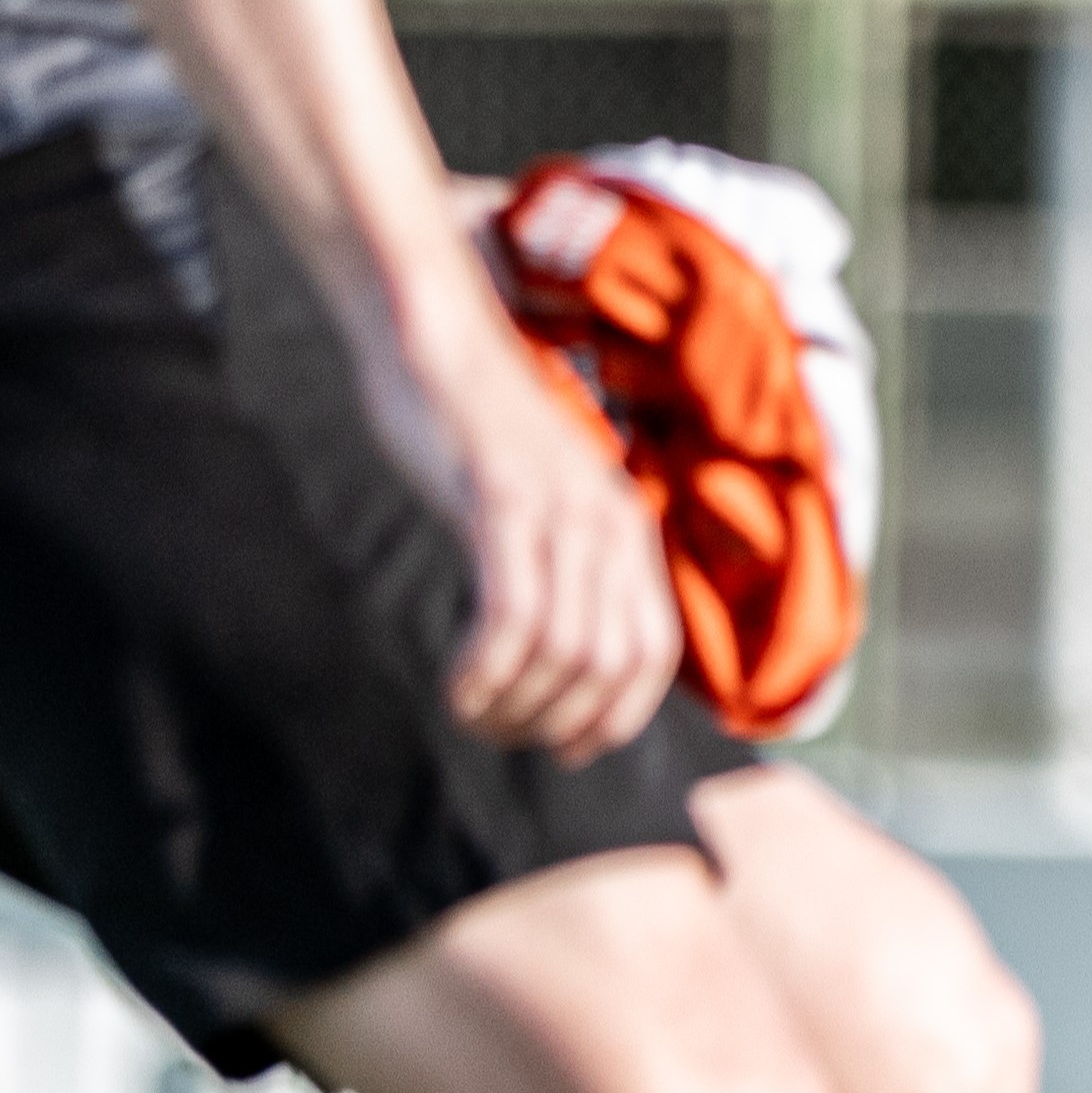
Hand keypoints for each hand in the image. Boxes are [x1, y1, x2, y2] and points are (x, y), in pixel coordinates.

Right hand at [379, 309, 683, 755]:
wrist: (437, 343)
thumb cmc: (476, 437)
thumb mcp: (541, 505)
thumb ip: (564, 566)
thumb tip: (563, 656)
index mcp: (627, 529)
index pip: (654, 653)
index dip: (617, 717)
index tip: (564, 749)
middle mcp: (609, 520)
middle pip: (611, 664)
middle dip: (557, 720)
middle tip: (499, 731)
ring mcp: (560, 509)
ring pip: (565, 650)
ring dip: (516, 704)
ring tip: (471, 712)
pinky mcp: (503, 499)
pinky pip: (512, 614)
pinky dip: (487, 671)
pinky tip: (458, 688)